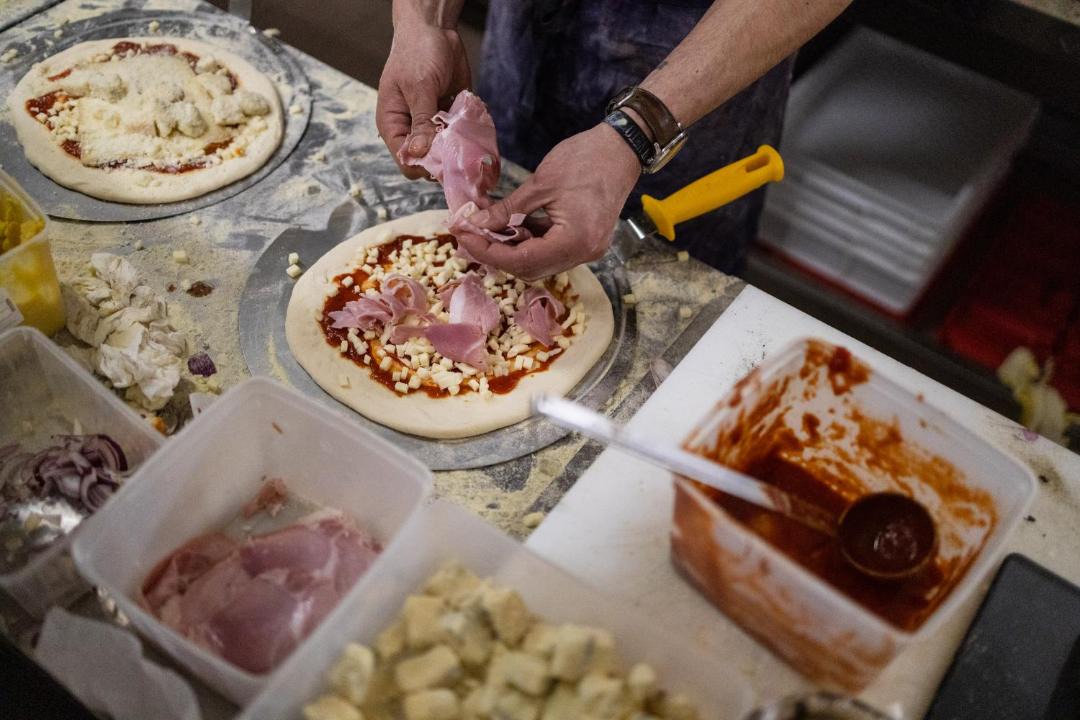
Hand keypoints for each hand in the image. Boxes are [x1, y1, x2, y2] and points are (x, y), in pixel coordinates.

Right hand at [376, 21, 470, 179]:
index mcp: (394, 125)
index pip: (406, 160)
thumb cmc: (418, 53)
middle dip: (445, 156)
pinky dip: (468, 131)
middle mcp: (412, 129)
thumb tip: (420, 153)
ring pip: (446, 151)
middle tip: (459, 141)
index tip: (444, 155)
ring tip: (466, 126)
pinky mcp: (450, 118)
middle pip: (428, 161)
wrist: (435, 29)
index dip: (424, 165)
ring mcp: (432, 125)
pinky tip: (471, 116)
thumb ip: (422, 121)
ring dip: (459, 144)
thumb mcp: (419, 87)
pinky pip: (461, 136)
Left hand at [455, 124, 640, 280]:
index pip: (521, 261)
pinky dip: (530, 243)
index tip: (463, 235)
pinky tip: (514, 226)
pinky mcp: (587, 242)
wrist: (622, 148)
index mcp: (574, 241)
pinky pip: (551, 252)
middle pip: (530, 269)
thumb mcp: (540, 183)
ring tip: (489, 227)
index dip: (488, 251)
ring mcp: (587, 250)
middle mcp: (583, 254)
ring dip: (512, 249)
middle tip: (471, 233)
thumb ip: (507, 209)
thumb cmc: (584, 159)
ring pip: (539, 263)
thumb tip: (475, 223)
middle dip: (497, 254)